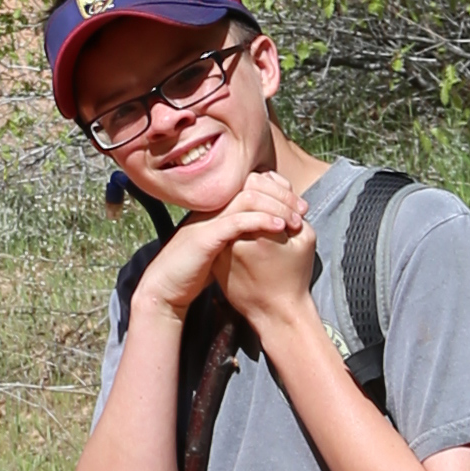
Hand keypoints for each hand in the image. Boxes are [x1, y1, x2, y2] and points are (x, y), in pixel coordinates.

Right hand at [138, 168, 315, 336]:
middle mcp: (213, 208)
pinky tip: (279, 227)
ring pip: (248, 198)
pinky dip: (261, 220)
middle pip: (253, 185)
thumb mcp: (221, 246)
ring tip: (296, 222)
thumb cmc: (195, 270)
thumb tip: (269, 229)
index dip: (278, 189)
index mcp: (217, 207)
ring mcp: (208, 220)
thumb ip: (239, 233)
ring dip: (277, 206)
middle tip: (303, 211)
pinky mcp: (205, 237)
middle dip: (283, 195)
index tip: (298, 205)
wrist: (166, 287)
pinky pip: (238, 220)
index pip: (252, 183)